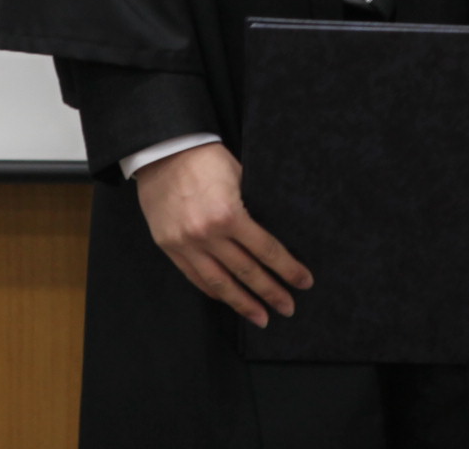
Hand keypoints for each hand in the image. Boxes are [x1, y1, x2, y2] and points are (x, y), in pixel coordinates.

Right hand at [134, 142, 312, 326]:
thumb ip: (253, 207)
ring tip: (261, 318)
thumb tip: (274, 233)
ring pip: (220, 283)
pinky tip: (229, 299)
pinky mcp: (169, 247)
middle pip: (246, 272)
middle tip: (289, 308)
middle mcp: (207, 234)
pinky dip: (214, 291)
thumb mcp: (240, 176)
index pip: (266, 250)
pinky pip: (195, 277)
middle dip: (270, 293)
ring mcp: (185, 244)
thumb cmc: (207, 159)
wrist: (163, 151)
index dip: (288, 269)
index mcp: (229, 214)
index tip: (304, 282)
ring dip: (243, 303)